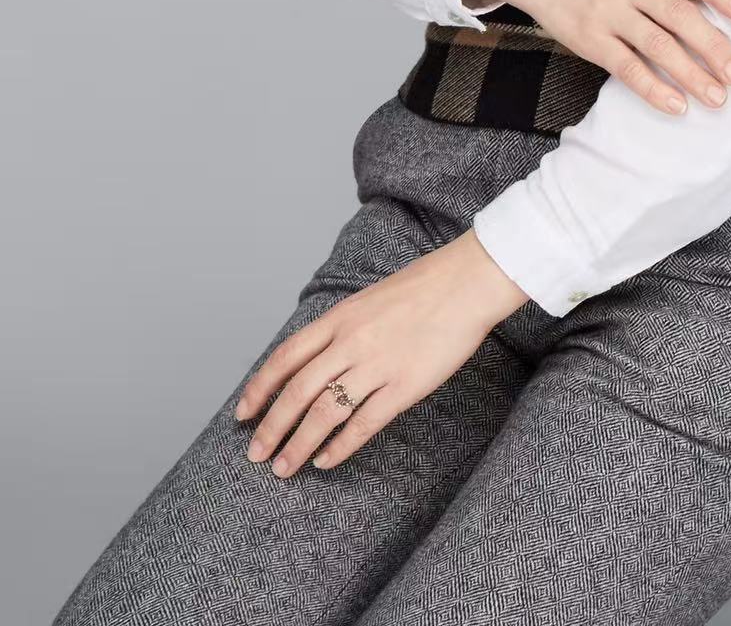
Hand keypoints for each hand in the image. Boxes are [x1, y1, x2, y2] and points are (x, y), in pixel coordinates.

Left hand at [233, 230, 523, 477]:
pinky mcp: (404, 386)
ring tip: (284, 467)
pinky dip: (340, 447)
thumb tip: (316, 360)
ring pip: (324, 413)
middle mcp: (350, 342)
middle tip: (256, 454)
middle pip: (297, 392)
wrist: (467, 283)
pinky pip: (363, 424)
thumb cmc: (423, 288)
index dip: (260, 388)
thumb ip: (341, 329)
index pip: (285, 358)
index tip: (243, 414)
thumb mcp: (368, 300)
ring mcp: (376, 365)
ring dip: (299, 445)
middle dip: (271, 427)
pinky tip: (326, 461)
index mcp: (339, 318)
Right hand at [462, 0, 730, 117]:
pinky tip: (677, 105)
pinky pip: (627, 69)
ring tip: (717, 97)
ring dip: (691, 74)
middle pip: (678, 15)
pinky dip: (654, 89)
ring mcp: (606, 11)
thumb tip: (717, 10)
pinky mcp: (590, 40)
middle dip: (713, 46)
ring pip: (657, 46)